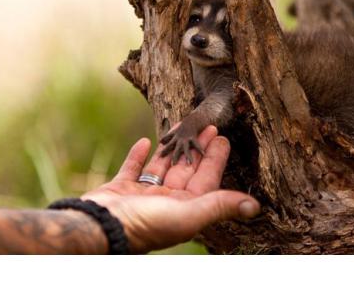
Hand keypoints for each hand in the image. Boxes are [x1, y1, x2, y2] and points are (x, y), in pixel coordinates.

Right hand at [82, 126, 259, 253]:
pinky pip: (132, 169)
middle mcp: (165, 203)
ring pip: (161, 168)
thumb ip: (220, 206)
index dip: (215, 159)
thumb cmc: (146, 224)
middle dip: (198, 149)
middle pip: (186, 171)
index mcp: (184, 208)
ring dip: (171, 149)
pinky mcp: (120, 190)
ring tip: (180, 127)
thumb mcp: (189, 214)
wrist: (98, 227)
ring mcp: (141, 196)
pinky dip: (138, 156)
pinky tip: (145, 142)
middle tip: (208, 126)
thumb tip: (255, 207)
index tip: (223, 138)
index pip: (206, 180)